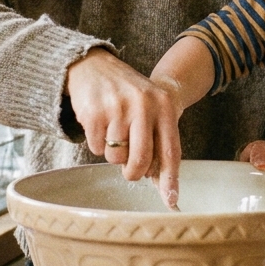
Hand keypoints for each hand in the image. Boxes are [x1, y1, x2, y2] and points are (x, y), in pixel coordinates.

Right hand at [65, 48, 181, 207]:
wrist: (95, 65)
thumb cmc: (129, 94)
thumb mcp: (152, 109)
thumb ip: (159, 142)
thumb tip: (162, 183)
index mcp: (163, 106)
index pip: (170, 150)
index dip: (170, 179)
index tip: (171, 200)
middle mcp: (143, 105)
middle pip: (141, 160)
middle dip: (134, 173)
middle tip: (130, 171)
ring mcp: (117, 108)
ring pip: (116, 157)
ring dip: (114, 155)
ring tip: (114, 133)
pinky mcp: (94, 112)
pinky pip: (96, 148)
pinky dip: (97, 144)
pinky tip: (100, 125)